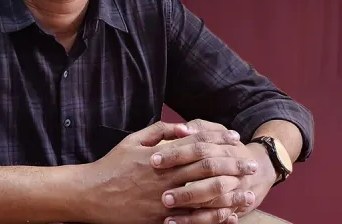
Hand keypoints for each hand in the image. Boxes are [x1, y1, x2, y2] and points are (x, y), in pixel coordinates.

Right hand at [80, 121, 240, 223]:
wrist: (91, 195)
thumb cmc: (112, 165)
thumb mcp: (132, 141)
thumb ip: (160, 131)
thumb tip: (185, 127)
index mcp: (160, 156)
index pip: (197, 144)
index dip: (219, 140)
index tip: (235, 140)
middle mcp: (165, 177)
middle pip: (206, 168)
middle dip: (232, 166)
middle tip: (251, 166)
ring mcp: (164, 200)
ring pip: (203, 195)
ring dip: (228, 193)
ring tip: (247, 193)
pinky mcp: (160, 219)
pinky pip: (192, 219)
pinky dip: (211, 217)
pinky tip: (227, 216)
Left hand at [151, 120, 278, 223]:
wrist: (260, 169)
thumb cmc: (226, 149)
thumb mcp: (217, 132)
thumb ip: (198, 128)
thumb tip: (181, 129)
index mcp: (225, 147)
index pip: (199, 148)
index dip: (176, 153)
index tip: (154, 160)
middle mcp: (232, 168)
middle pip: (208, 173)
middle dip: (184, 183)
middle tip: (161, 192)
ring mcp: (234, 189)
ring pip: (214, 198)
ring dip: (189, 205)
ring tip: (165, 209)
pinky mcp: (233, 208)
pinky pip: (215, 217)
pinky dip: (195, 221)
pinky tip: (174, 222)